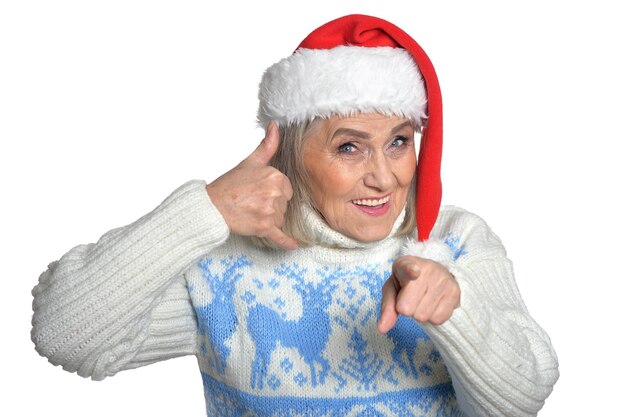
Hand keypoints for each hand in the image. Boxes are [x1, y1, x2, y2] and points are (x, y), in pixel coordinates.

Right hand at [206, 122, 297, 249]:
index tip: (259, 192)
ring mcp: (270, 211)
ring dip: (269, 219)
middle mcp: (275, 193)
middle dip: (272, 206)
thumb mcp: (249, 162)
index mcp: (275, 176)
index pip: (286, 189)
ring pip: (280, 219)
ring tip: (251, 213)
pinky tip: (293, 246)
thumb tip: (274, 126)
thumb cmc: (229, 185)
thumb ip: (267, 145)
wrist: (211, 206)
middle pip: (284, 204)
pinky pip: (280, 236)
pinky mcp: (264, 228)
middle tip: (253, 202)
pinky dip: (286, 242)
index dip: (274, 192)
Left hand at [378, 255, 459, 331]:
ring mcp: (443, 280)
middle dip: (407, 309)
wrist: (436, 272)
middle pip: (409, 309)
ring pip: (423, 316)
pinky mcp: (455, 292)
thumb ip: (387, 308)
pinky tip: (433, 304)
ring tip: (423, 299)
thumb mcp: (392, 289)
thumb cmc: (408, 282)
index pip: (409, 268)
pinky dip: (433, 316)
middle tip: (412, 298)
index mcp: (407, 264)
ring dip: (420, 313)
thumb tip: (382, 329)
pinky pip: (438, 319)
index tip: (414, 273)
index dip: (411, 271)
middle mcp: (428, 269)